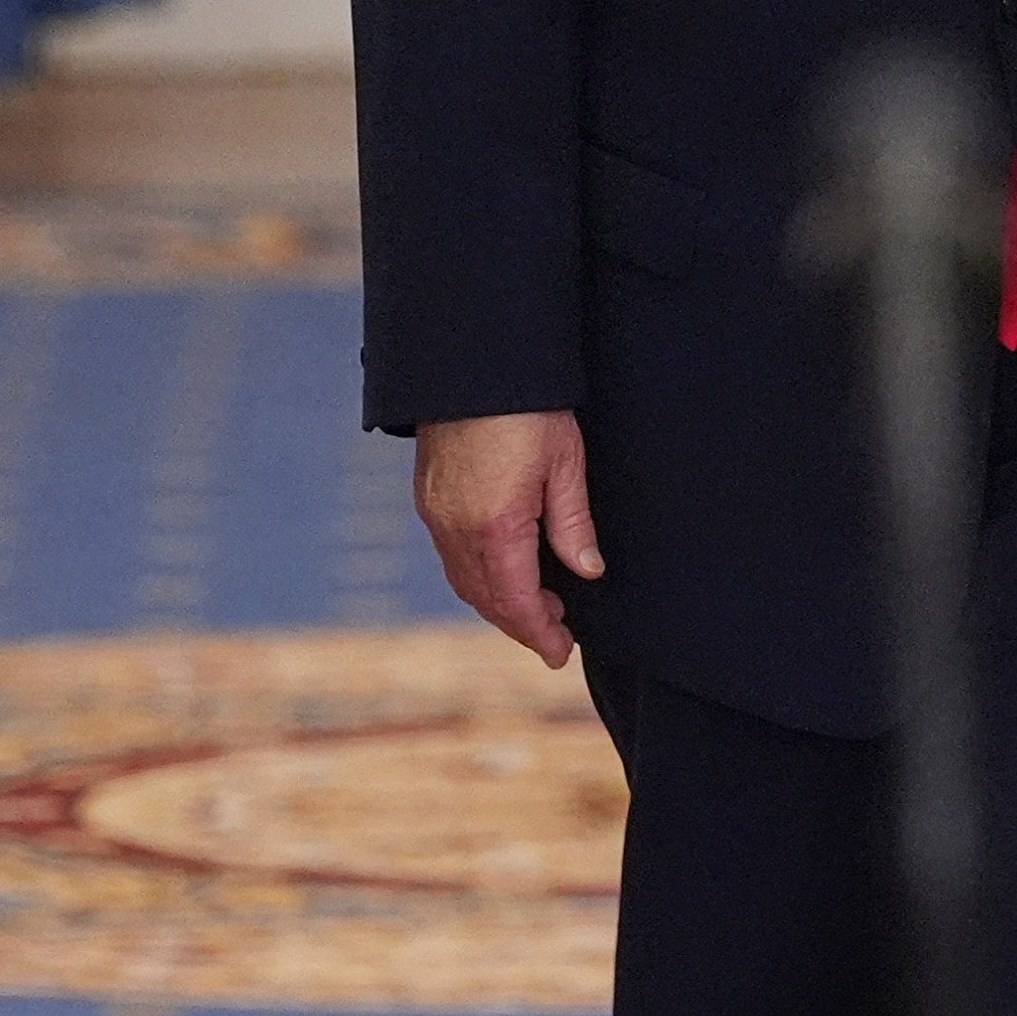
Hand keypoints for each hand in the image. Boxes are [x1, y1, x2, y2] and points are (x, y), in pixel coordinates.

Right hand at [415, 410, 604, 665]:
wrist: (471, 362)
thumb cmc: (526, 407)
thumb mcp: (565, 462)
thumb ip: (573, 524)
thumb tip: (587, 571)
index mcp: (495, 527)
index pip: (517, 602)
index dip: (540, 634)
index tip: (560, 654)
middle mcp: (456, 529)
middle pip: (488, 599)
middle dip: (521, 623)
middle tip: (558, 633)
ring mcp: (436, 514)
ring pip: (465, 580)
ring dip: (499, 601)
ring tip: (539, 603)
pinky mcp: (428, 497)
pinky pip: (452, 555)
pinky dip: (478, 576)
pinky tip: (505, 567)